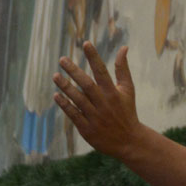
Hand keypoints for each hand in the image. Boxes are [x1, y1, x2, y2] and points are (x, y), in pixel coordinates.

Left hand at [53, 42, 140, 160]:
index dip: (94, 57)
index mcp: (113, 93)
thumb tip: (124, 47)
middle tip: (62, 59)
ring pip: (78, 100)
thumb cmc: (126, 111)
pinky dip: (65, 105)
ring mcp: (95, 117)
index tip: (86, 43)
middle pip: (87, 85)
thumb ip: (123, 69)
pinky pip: (74, 115)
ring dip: (66, 87)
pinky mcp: (87, 129)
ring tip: (55, 76)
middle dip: (74, 71)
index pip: (102, 72)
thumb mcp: (128, 90)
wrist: (129, 142)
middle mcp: (104, 104)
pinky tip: (56, 95)